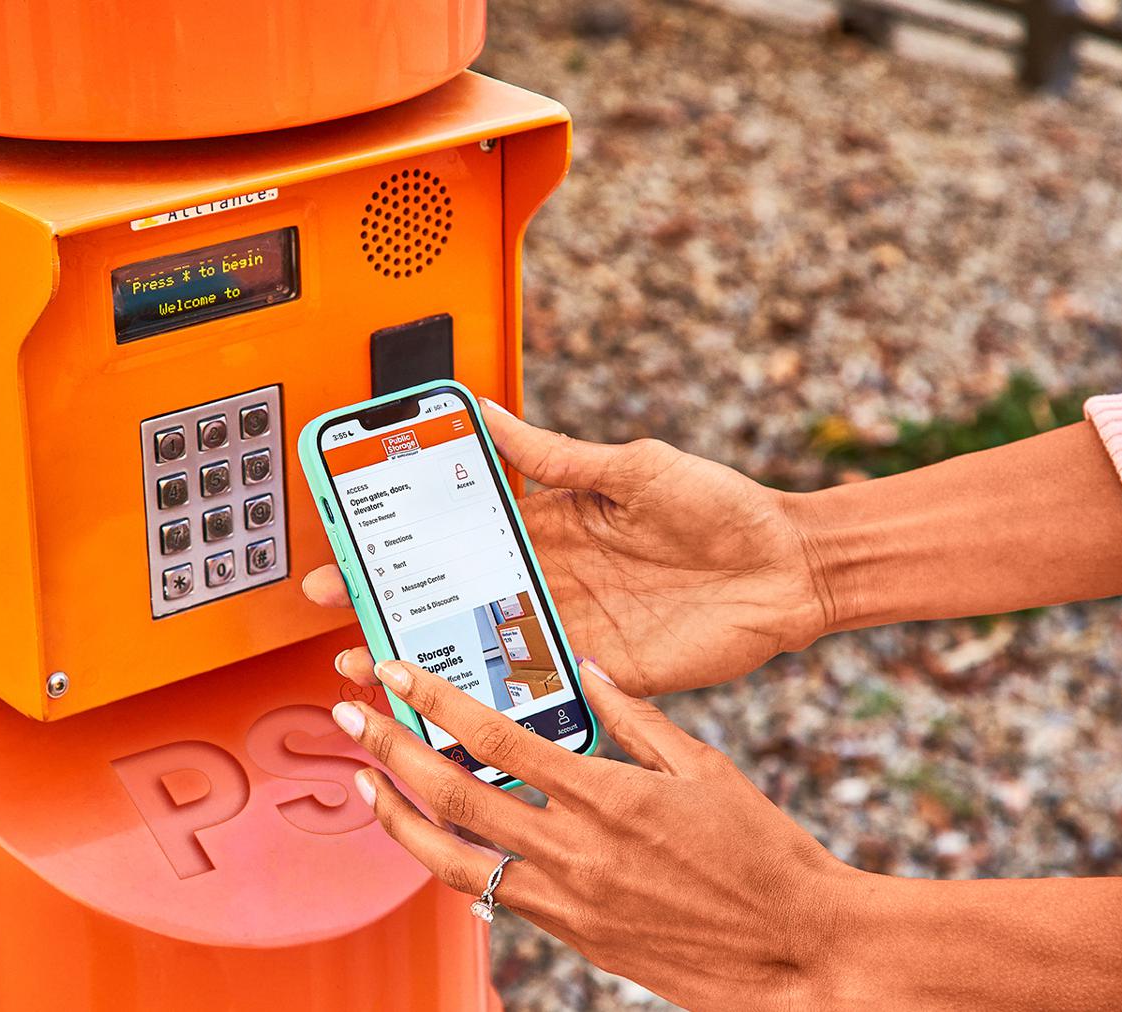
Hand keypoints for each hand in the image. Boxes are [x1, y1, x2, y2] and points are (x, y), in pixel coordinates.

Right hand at [302, 401, 825, 695]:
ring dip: (425, 651)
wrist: (789, 568)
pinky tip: (446, 703)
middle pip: (454, 592)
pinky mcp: (603, 672)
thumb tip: (483, 408)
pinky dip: (493, 697)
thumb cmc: (720, 507)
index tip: (352, 530)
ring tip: (367, 659)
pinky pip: (537, 687)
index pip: (459, 529)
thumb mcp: (629, 468)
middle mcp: (551, 577)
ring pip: (480, 644)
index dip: (405, 533)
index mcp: (551, 523)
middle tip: (331, 602)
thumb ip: (553, 456)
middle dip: (389, 597)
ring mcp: (572, 627)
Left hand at [329, 658, 856, 1010]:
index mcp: (606, 794)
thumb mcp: (706, 768)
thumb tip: (587, 670)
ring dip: (397, 817)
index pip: (495, 737)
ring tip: (363, 782)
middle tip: (351, 713)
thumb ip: (637, 718)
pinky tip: (431, 838)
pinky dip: (451, 861)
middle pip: (452, 793)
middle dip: (390, 748)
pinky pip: (492, 893)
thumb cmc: (763, 854)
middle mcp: (574, 849)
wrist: (795, 950)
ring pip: (452, 857)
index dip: (436, 700)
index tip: (396, 670)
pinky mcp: (571, 935)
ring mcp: (567, 899)